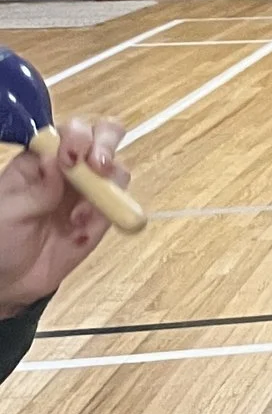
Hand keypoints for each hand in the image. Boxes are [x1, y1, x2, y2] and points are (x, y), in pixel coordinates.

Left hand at [0, 116, 126, 314]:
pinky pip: (119, 204)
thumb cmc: (0, 240)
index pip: (67, 132)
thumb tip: (57, 162)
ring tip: (82, 212)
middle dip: (106, 144)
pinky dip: (109, 211)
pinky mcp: (102, 217)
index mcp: (39, 160)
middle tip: (99, 166)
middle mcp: (69, 169)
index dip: (76, 136)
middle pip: (102, 136)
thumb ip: (36, 189)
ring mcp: (88, 192)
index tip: (71, 157)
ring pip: (116, 168)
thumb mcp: (8, 212)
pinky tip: (80, 227)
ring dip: (108, 183)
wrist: (9, 281)